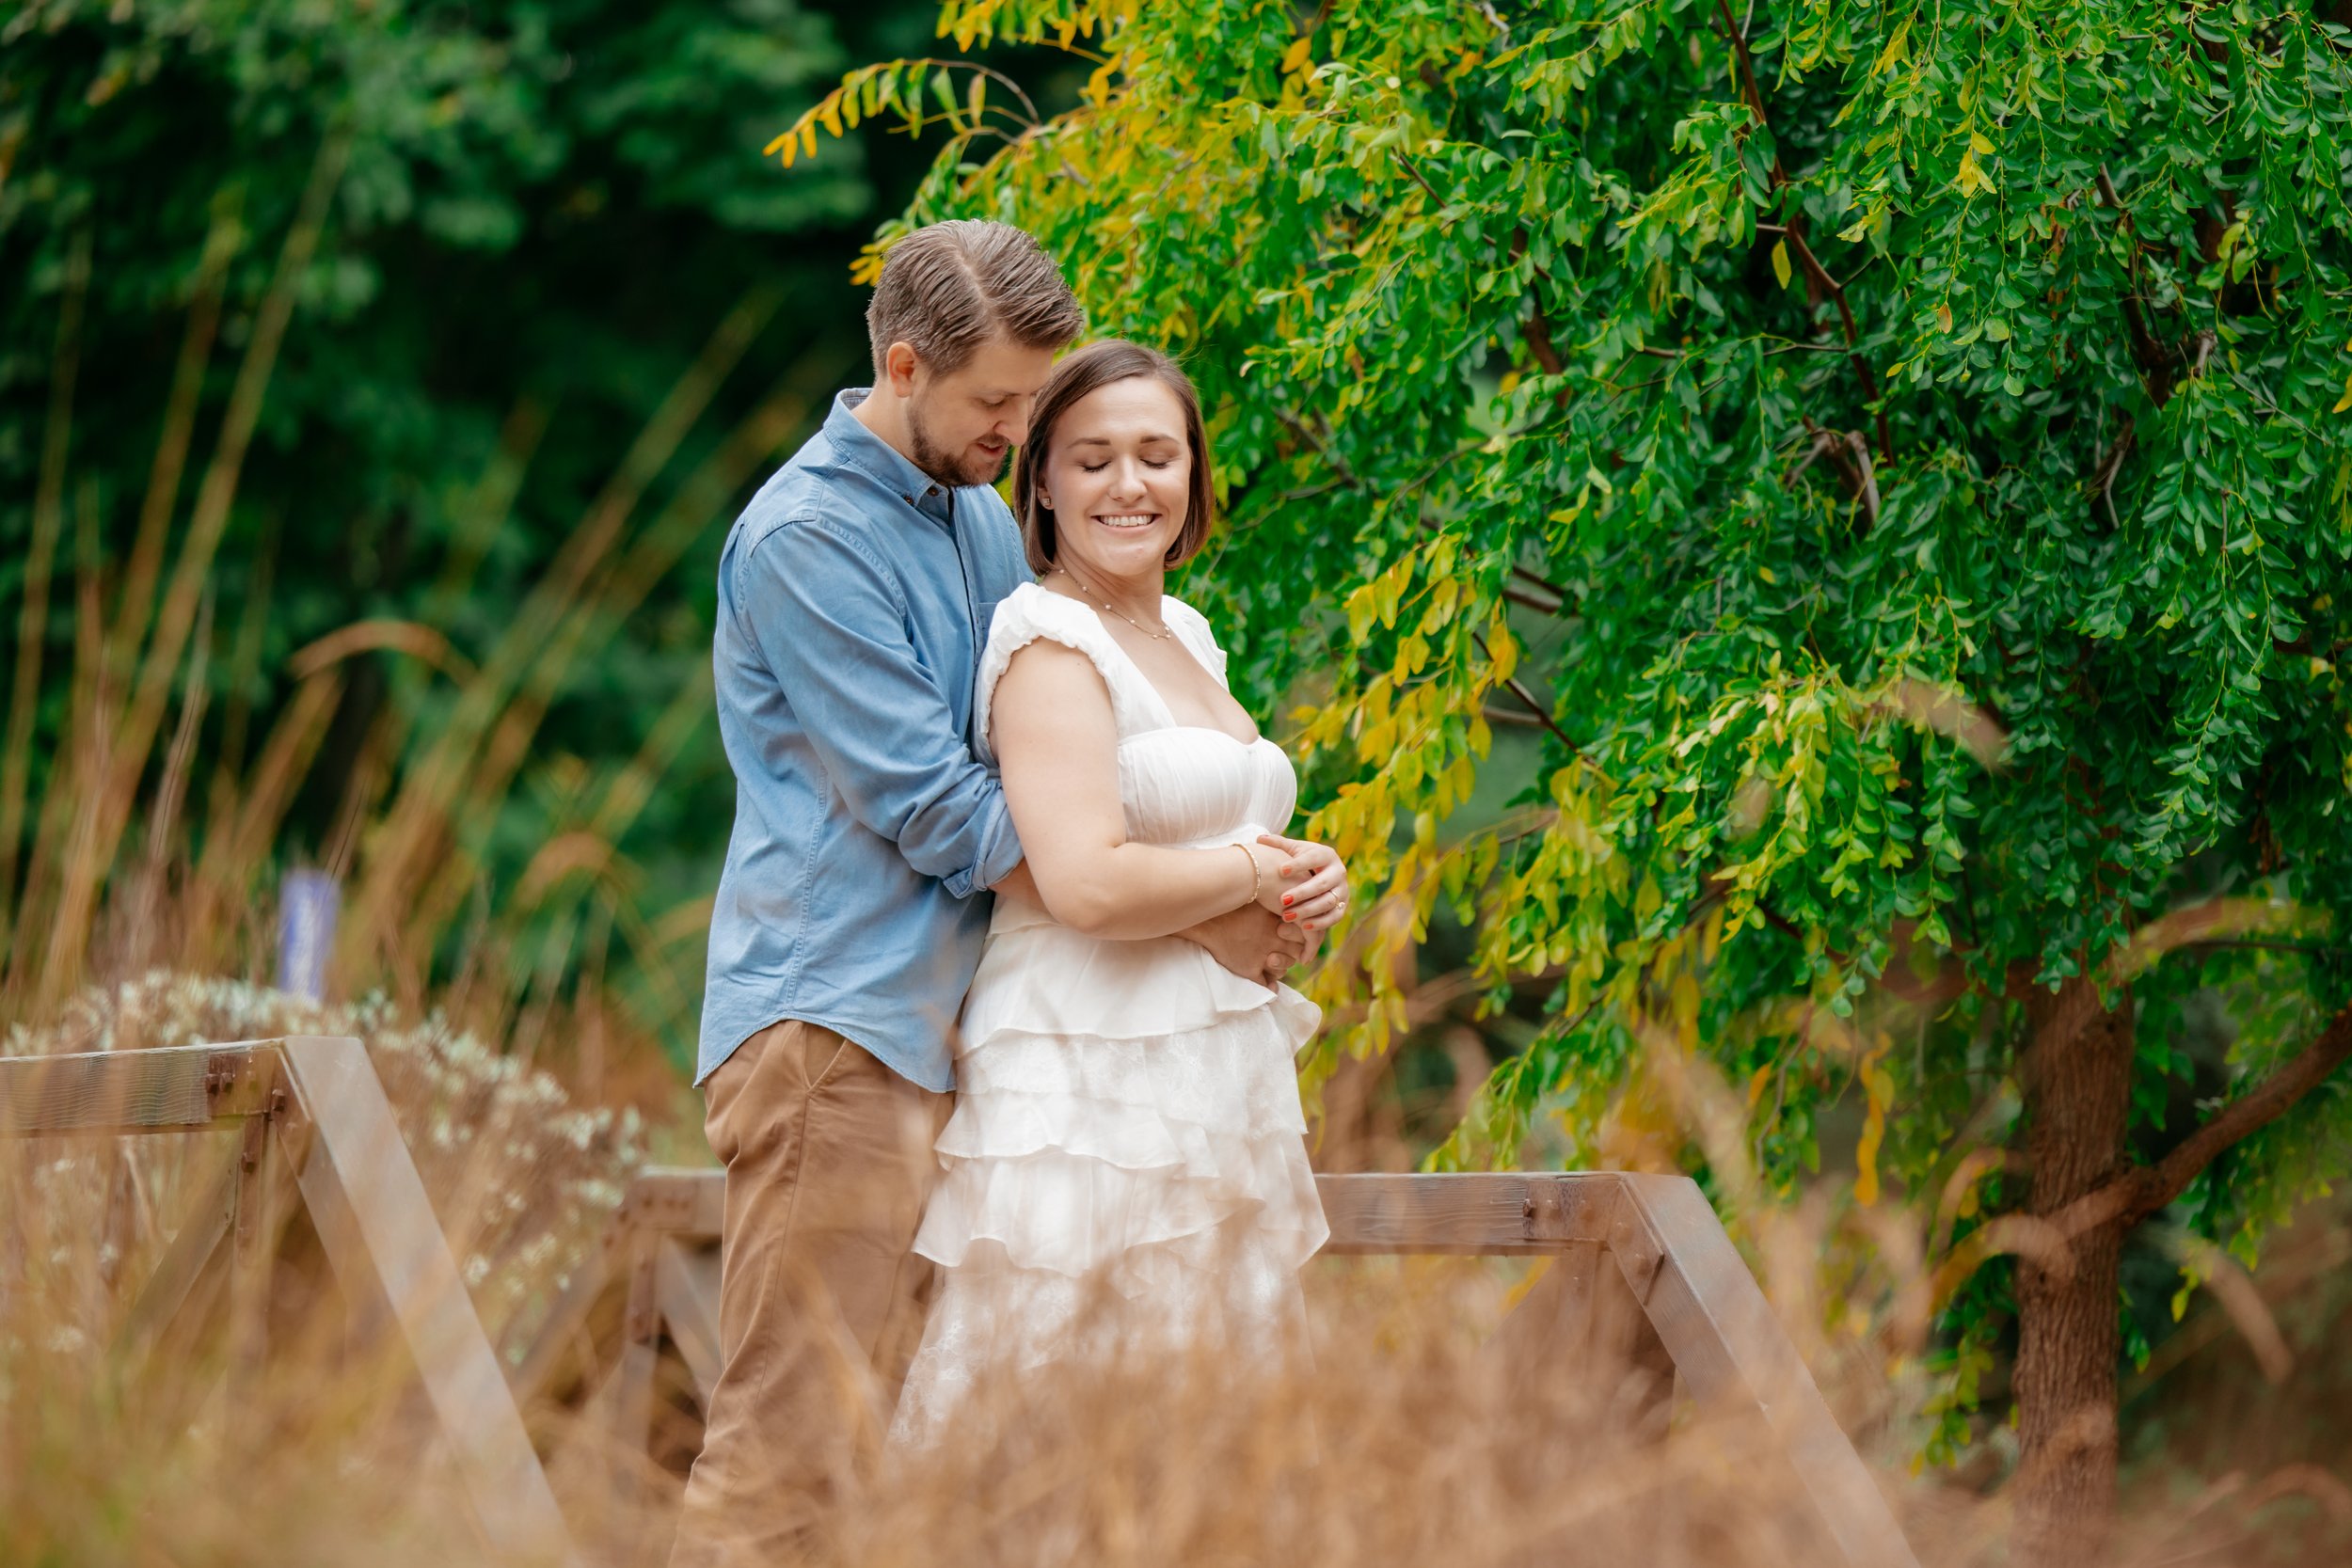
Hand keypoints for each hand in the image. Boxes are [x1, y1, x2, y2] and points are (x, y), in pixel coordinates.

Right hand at [1180, 903, 1309, 989]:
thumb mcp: (1255, 901)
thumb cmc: (1228, 906)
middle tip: (1282, 950)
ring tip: (1272, 963)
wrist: (1205, 921)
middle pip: (1296, 952)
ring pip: (1283, 969)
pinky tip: (1271, 986)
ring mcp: (1263, 956)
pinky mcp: (1250, 969)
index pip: (1302, 934)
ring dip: (1280, 968)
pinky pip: (1267, 985)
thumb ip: (1272, 904)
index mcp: (1277, 922)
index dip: (1300, 937)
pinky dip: (1271, 988)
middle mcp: (1274, 940)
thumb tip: (1285, 902)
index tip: (1288, 936)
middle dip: (1293, 954)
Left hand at [1256, 833, 1349, 933]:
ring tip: (1286, 916)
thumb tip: (1260, 838)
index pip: (1314, 858)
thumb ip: (1278, 844)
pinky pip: (1335, 916)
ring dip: (1307, 910)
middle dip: (1302, 893)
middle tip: (1282, 900)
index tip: (1280, 871)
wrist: (1322, 874)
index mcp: (1327, 855)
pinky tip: (1303, 926)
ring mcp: (1343, 890)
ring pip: (1328, 902)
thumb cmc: (1302, 860)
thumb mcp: (1293, 850)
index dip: (1299, 865)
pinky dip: (1321, 922)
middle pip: (1322, 883)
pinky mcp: (1342, 906)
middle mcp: (1339, 872)